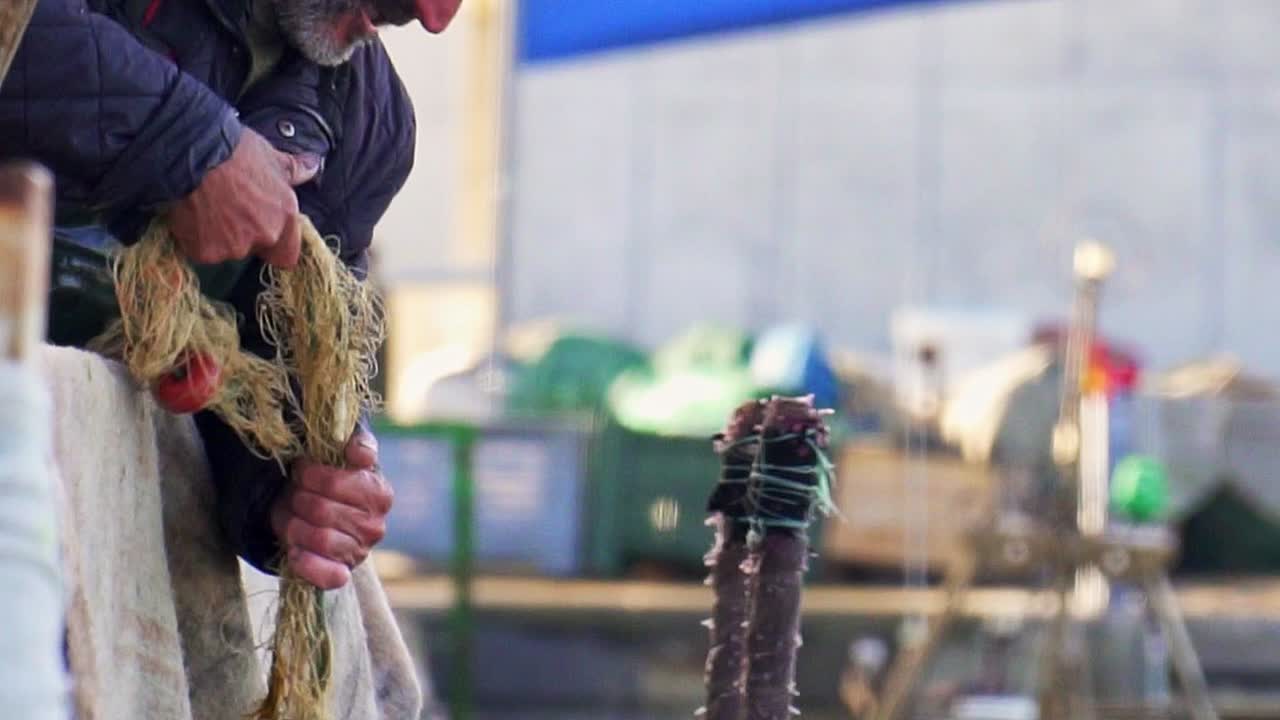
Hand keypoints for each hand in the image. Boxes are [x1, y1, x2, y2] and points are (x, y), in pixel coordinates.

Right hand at [168, 128, 319, 268]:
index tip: (259, 231)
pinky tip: (192, 214)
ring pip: (226, 250)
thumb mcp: (271, 157)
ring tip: (207, 207)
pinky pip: (200, 250)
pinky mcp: (206, 251)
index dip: (273, 246)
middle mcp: (265, 235)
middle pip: (254, 249)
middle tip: (227, 208)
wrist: (194, 153)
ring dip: (218, 236)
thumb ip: (294, 169)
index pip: (287, 255)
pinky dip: (195, 237)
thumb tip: (314, 165)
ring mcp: (235, 246)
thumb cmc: (234, 151)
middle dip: (242, 234)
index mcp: (285, 216)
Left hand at [271, 429, 392, 588]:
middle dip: (297, 499)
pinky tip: (295, 550)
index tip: (301, 470)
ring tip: (291, 516)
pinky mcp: (343, 575)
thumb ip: (357, 446)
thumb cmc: (325, 484)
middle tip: (293, 494)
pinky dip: (307, 563)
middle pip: (320, 509)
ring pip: (318, 538)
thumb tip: (359, 452)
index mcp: (379, 494)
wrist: (312, 517)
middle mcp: (375, 526)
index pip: (334, 481)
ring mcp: (360, 552)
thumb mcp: (340, 458)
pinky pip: (328, 576)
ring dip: (294, 525)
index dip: (308, 474)